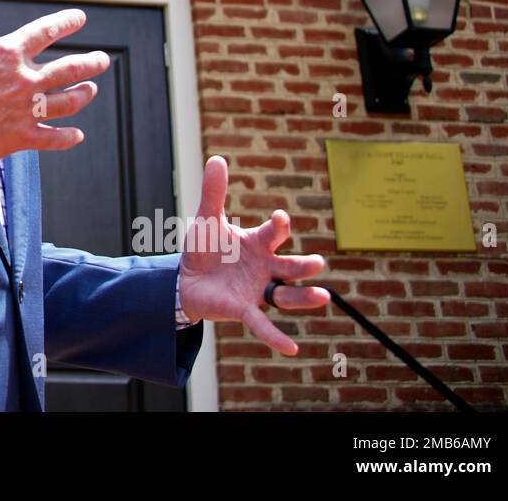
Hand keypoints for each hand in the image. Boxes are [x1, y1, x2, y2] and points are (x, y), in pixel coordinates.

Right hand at [0, 0, 108, 176]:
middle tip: (102, 60)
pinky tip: (77, 136)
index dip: (65, 22)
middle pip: (69, 68)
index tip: (80, 17)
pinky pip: (52, 139)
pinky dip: (67, 138)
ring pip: (67, 102)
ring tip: (91, 90)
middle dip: (90, 62)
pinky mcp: (18, 139)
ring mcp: (24, 111)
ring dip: (83, 94)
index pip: (45, 31)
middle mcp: (22, 80)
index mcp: (6, 53)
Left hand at [177, 155, 328, 355]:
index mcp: (257, 243)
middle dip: (304, 266)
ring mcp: (257, 290)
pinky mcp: (243, 309)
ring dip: (304, 298)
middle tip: (318, 264)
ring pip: (286, 296)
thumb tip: (217, 158)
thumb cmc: (203, 248)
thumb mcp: (207, 220)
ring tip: (323, 297)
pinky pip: (263, 324)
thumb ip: (213, 192)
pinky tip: (292, 349)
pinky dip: (275, 336)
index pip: (274, 233)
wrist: (183, 278)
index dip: (278, 225)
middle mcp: (264, 267)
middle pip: (291, 267)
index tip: (279, 218)